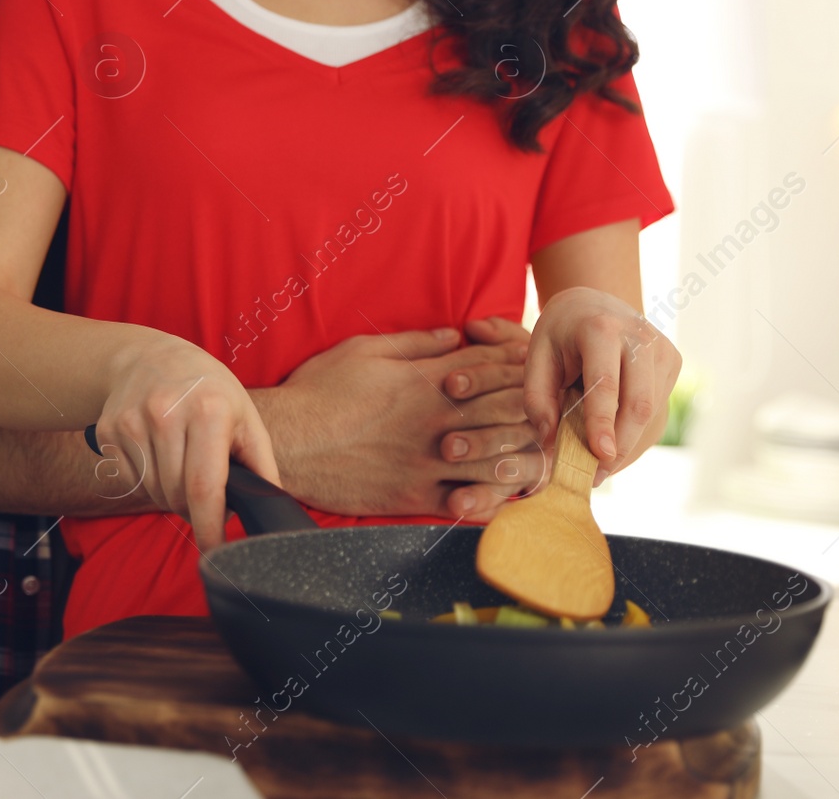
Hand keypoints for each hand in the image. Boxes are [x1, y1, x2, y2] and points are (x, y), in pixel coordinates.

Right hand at [97, 332, 277, 549]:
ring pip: (154, 493)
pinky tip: (160, 456)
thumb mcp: (245, 414)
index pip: (205, 487)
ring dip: (172, 498)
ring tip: (184, 468)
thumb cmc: (208, 389)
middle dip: (195, 510)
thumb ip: (261, 463)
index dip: (210, 528)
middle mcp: (166, 413)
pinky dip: (150, 483)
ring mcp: (133, 422)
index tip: (216, 553)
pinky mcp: (110, 431)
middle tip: (207, 495)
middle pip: (178, 496)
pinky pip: (133, 481)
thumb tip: (270, 507)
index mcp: (208, 411)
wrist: (149, 358)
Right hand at [257, 318, 541, 520]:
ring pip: (496, 460)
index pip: (490, 366)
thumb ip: (415, 342)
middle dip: (534, 407)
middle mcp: (435, 421)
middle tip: (552, 409)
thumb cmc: (319, 391)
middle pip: (506, 410)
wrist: (286, 442)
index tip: (532, 364)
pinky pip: (465, 503)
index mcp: (426, 381)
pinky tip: (508, 499)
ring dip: (523, 456)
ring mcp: (427, 462)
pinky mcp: (413, 497)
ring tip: (540, 457)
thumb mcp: (365, 350)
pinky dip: (491, 501)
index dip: (518, 363)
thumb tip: (455, 334)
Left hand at [524, 287, 680, 481]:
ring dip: (627, 445)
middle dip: (620, 446)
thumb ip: (537, 399)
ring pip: (651, 413)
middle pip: (638, 404)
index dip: (602, 424)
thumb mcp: (536, 356)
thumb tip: (550, 442)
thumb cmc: (561, 333)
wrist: (595, 303)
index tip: (601, 457)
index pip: (605, 384)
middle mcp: (639, 337)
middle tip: (596, 475)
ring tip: (599, 463)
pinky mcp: (673, 363)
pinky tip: (615, 444)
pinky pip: (657, 411)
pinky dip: (636, 435)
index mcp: (601, 329)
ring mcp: (662, 349)